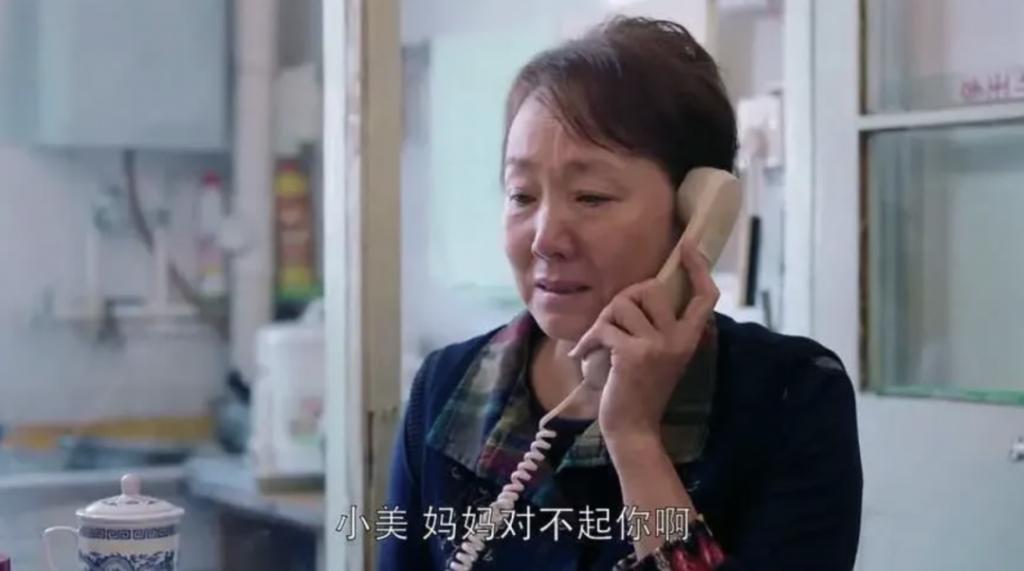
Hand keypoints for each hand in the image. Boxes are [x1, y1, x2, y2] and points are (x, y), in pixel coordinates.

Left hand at [568, 241, 718, 450]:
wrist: (632, 429)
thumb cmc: (638, 390)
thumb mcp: (657, 355)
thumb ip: (657, 326)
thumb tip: (643, 290)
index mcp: (689, 338)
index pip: (705, 296)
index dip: (698, 268)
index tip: (687, 246)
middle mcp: (679, 339)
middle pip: (651, 288)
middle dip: (624, 298)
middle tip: (611, 323)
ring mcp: (659, 346)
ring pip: (622, 304)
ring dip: (602, 321)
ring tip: (598, 343)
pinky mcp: (634, 354)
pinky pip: (604, 327)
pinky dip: (587, 341)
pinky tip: (582, 356)